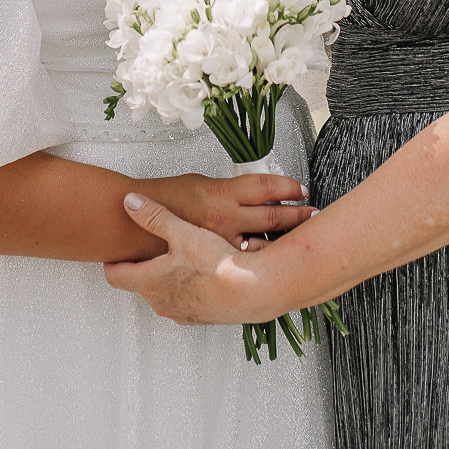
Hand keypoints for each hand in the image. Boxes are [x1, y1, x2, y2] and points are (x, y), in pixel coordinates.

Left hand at [105, 192, 271, 324]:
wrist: (252, 290)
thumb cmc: (217, 266)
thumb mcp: (181, 231)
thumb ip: (153, 216)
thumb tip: (130, 203)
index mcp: (150, 282)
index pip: (116, 275)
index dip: (113, 261)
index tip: (114, 251)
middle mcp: (162, 303)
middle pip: (139, 284)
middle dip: (141, 266)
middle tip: (144, 250)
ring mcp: (181, 312)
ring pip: (163, 294)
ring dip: (165, 278)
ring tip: (175, 259)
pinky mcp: (202, 316)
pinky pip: (185, 301)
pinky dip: (187, 287)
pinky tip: (201, 272)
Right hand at [142, 170, 312, 249]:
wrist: (136, 223)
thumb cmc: (166, 199)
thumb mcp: (200, 184)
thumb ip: (228, 190)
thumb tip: (253, 190)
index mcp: (222, 194)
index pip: (265, 185)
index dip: (287, 185)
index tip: (300, 188)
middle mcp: (226, 219)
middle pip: (272, 214)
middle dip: (296, 214)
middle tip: (313, 212)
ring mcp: (221, 244)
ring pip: (264, 243)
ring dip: (286, 239)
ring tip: (304, 237)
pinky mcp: (214, 263)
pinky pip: (246, 264)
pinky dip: (263, 262)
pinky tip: (273, 263)